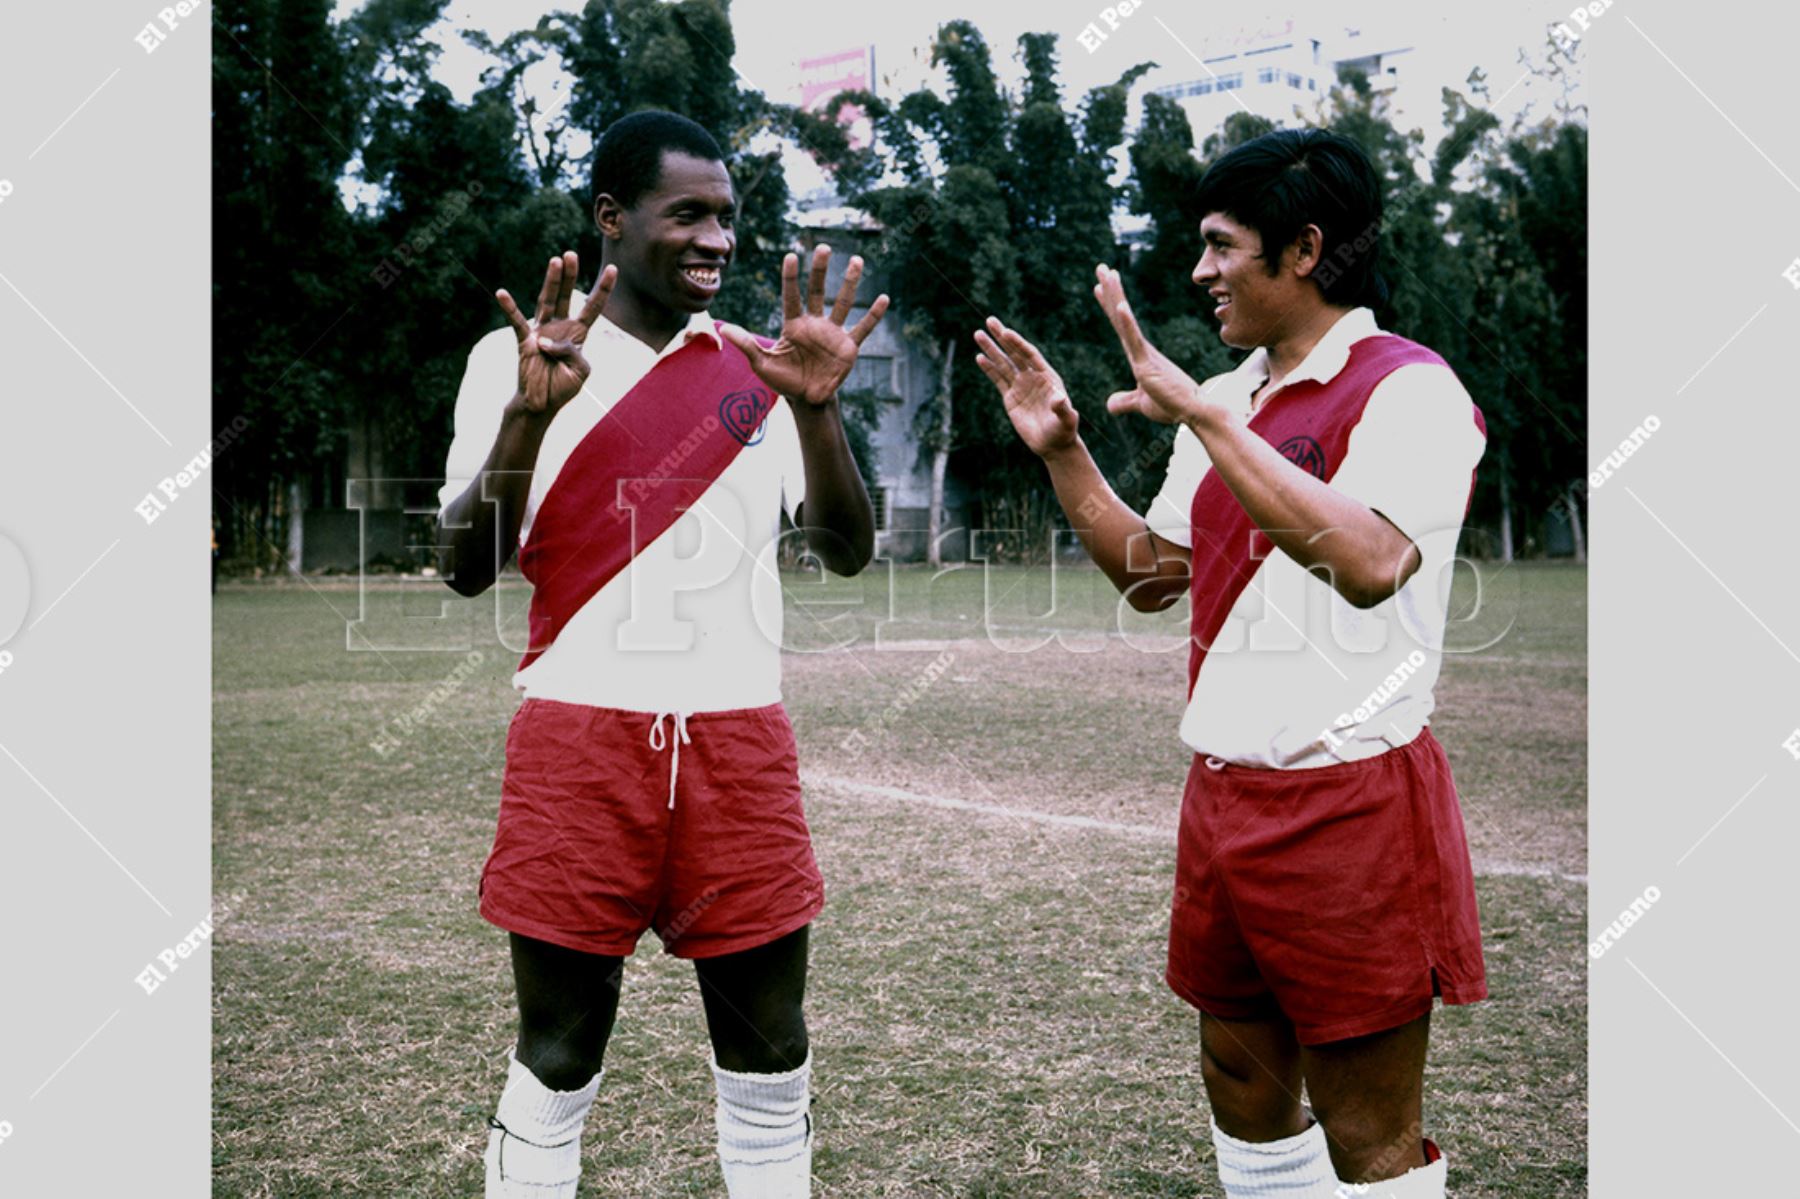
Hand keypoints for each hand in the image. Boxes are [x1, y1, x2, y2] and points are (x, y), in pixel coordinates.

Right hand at [495, 252, 617, 414]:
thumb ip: (572, 353)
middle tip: (571, 253)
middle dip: (570, 275)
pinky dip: (509, 308)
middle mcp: (559, 327)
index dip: (603, 289)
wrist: (542, 404)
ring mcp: (541, 332)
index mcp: (577, 334)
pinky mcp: (524, 341)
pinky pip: (517, 322)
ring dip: (551, 282)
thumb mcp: (580, 371)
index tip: (613, 268)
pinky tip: (502, 293)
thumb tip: (546, 340)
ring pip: (547, 301)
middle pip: (567, 296)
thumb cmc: (562, 388)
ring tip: (555, 261)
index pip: (593, 307)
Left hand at [719, 244, 889, 407]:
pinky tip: (884, 299)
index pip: (791, 296)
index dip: (791, 277)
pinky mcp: (848, 347)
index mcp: (793, 325)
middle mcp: (814, 323)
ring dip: (850, 282)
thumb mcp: (761, 363)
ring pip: (843, 302)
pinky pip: (863, 328)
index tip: (791, 256)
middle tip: (823, 247)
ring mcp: (833, 333)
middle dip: (820, 270)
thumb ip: (746, 344)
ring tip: (856, 260)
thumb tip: (723, 327)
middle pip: (817, 291)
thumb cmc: (783, 379)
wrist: (806, 399)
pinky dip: (873, 315)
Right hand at [973, 317, 1079, 458]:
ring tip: (978, 334)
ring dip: (991, 349)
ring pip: (1003, 363)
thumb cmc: (1063, 431)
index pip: (1030, 355)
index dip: (1018, 343)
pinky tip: (979, 357)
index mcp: (1047, 376)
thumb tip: (1060, 399)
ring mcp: (1021, 386)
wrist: (1053, 444)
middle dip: (1002, 337)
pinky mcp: (1010, 397)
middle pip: (1014, 353)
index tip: (1005, 332)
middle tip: (990, 320)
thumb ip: (1063, 409)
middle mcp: (1032, 377)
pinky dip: (989, 368)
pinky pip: (998, 379)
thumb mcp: (1066, 420)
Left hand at [1093, 264, 1225, 428]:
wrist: (1193, 412)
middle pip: (1120, 315)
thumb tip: (1110, 404)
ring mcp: (1144, 354)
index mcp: (1140, 354)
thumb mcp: (1141, 404)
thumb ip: (1125, 401)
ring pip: (1125, 320)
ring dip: (1116, 295)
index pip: (1120, 325)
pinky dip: (1128, 322)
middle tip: (1101, 267)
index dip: (1110, 305)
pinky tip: (1120, 305)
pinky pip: (1135, 340)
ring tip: (1108, 273)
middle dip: (1110, 290)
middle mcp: (1141, 349)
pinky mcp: (1147, 364)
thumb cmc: (1172, 406)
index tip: (1100, 287)